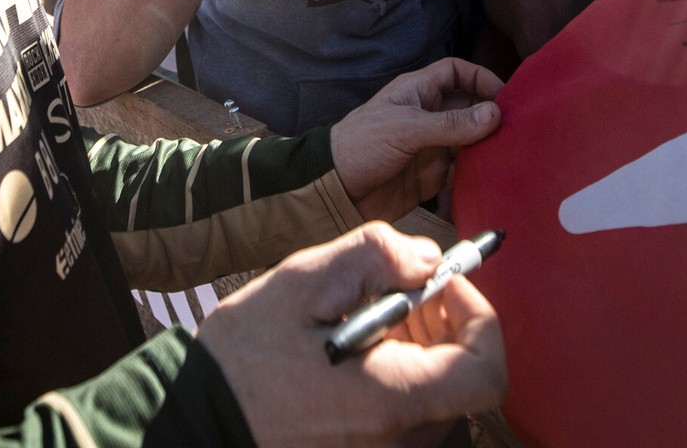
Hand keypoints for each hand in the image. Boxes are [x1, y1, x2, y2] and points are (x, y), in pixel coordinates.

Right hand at [199, 222, 504, 446]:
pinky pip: (409, 413)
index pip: (486, 368)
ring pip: (436, 392)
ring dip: (417, 345)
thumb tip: (428, 259)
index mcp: (395, 398)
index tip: (441, 284)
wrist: (200, 417)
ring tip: (361, 317)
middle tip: (392, 290)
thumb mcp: (305, 281)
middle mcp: (402, 439)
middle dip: (440, 321)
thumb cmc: (245, 357)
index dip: (477, 315)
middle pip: (462, 376)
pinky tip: (353, 350)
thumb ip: (377, 255)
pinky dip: (397, 373)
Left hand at [330, 58, 503, 219]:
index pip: (456, 73)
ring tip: (512, 155)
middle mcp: (429, 116)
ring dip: (488, 148)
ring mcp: (432, 147)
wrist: (334, 190)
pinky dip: (477, 174)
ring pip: (470, 142)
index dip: (480, 78)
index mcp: (418, 92)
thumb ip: (450, 124)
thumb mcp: (405, 128)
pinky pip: (462, 172)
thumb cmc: (360, 145)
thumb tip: (494, 115)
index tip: (505, 94)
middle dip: (492, 117)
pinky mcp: (432, 177)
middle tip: (518, 130)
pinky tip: (493, 177)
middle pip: (470, 109)